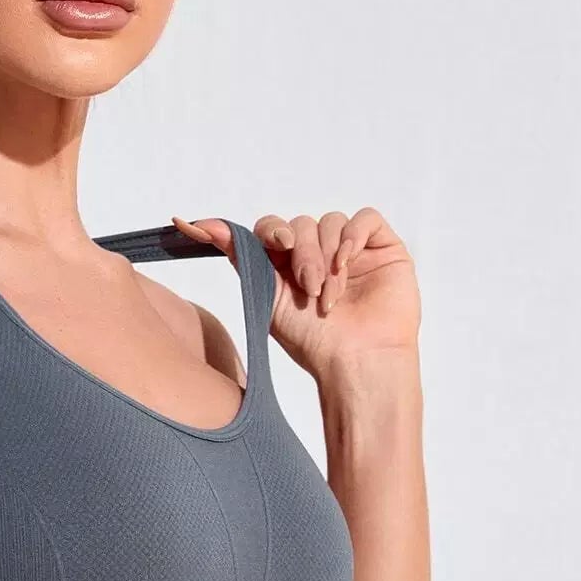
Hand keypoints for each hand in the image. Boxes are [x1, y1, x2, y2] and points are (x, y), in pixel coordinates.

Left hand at [169, 207, 419, 382]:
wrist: (355, 361)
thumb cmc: (312, 340)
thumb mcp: (265, 295)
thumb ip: (239, 257)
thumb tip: (197, 225)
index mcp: (288, 265)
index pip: (272, 229)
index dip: (268, 231)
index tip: (269, 243)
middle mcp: (320, 254)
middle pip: (300, 225)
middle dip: (300, 253)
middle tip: (307, 286)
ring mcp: (352, 250)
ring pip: (329, 223)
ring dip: (325, 256)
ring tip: (328, 294)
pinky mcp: (383, 248)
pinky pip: (365, 219)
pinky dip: (353, 236)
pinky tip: (346, 263)